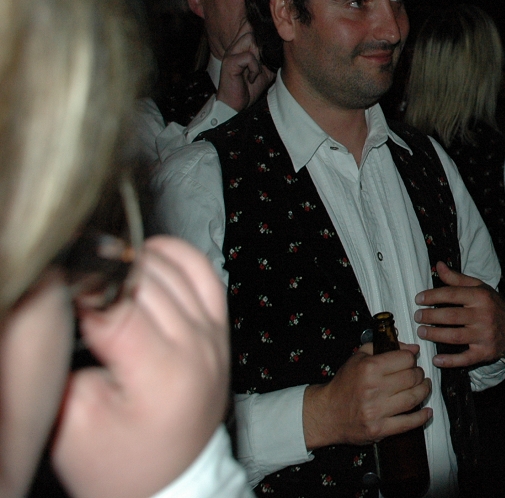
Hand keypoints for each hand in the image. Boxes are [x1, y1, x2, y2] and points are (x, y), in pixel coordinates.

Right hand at [51, 236, 229, 497]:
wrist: (168, 479)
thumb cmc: (118, 461)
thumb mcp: (72, 419)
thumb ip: (62, 361)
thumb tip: (61, 301)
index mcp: (162, 373)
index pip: (117, 303)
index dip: (81, 286)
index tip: (59, 281)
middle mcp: (197, 346)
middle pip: (144, 279)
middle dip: (101, 270)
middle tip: (73, 276)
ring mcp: (214, 333)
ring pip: (171, 268)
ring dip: (132, 259)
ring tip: (99, 269)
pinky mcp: (220, 326)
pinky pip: (202, 271)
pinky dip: (173, 255)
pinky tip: (145, 257)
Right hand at [216, 23, 273, 111]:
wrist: (236, 105)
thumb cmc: (249, 87)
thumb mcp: (266, 70)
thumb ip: (271, 57)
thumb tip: (286, 47)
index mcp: (243, 46)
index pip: (250, 24)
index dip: (261, 25)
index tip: (272, 29)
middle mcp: (235, 46)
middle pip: (253, 29)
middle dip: (264, 45)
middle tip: (265, 63)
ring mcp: (231, 53)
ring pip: (251, 39)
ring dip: (260, 56)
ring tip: (257, 71)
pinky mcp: (230, 63)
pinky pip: (248, 57)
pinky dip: (254, 68)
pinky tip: (251, 78)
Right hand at [302, 342, 431, 449]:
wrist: (326, 413)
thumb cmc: (344, 384)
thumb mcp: (358, 357)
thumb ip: (384, 347)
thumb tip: (412, 349)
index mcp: (369, 369)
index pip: (406, 359)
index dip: (412, 359)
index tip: (411, 361)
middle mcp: (373, 389)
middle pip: (412, 378)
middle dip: (419, 374)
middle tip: (418, 375)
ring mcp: (376, 411)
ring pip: (413, 398)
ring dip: (424, 391)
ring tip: (423, 387)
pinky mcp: (378, 430)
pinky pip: (407, 423)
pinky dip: (421, 417)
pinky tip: (427, 411)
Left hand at [414, 261, 504, 367]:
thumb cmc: (492, 304)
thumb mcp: (478, 288)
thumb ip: (457, 279)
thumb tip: (439, 265)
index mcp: (480, 297)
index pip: (452, 294)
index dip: (432, 296)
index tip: (418, 299)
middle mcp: (483, 315)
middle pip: (451, 316)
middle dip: (430, 316)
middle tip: (417, 316)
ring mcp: (484, 335)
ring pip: (455, 336)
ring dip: (435, 335)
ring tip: (421, 332)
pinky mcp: (485, 352)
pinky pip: (465, 358)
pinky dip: (450, 361)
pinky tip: (436, 359)